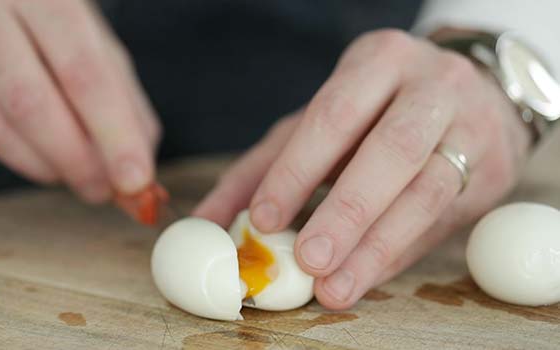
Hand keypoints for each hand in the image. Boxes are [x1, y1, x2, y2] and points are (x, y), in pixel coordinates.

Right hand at [0, 0, 159, 201]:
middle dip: (77, 162)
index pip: (84, 73)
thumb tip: (140, 162)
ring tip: (76, 175)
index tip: (136, 180)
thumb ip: (120, 96)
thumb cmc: (44, 12)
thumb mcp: (93, 36)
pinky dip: (13, 153)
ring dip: (45, 166)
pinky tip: (37, 152)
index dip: (113, 135)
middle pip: (32, 105)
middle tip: (104, 190)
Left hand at [195, 29, 531, 308]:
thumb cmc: (378, 109)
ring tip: (335, 288)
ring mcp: (471, 127)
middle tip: (308, 259)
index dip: (297, 169)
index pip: (334, 115)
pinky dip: (399, 254)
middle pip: (392, 149)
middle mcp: (433, 86)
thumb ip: (265, 166)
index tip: (265, 219)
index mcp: (380, 60)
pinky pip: (443, 220)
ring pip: (426, 192)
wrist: (475, 95)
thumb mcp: (321, 120)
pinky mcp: (492, 172)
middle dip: (347, 209)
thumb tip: (208, 221)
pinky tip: (365, 278)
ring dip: (376, 246)